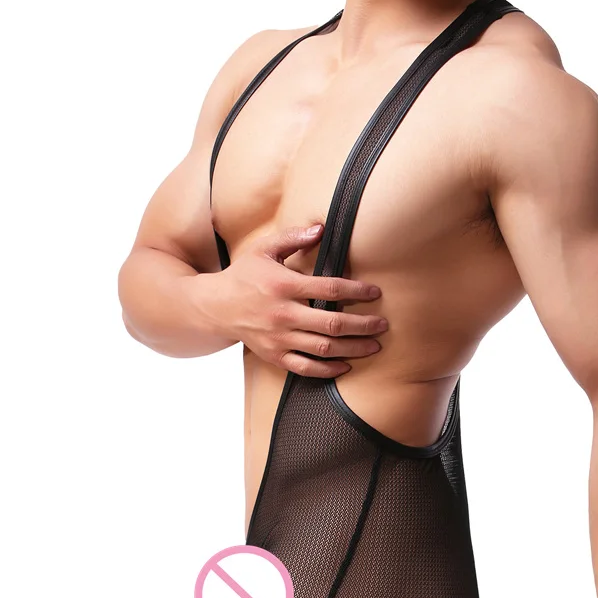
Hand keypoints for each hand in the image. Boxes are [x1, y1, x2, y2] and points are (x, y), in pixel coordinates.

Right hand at [191, 223, 387, 377]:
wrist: (214, 307)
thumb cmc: (244, 275)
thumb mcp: (264, 249)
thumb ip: (293, 237)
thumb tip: (322, 227)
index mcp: (284, 286)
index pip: (329, 289)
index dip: (356, 292)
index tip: (375, 293)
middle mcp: (283, 314)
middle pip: (333, 324)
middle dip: (363, 325)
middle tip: (383, 325)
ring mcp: (279, 338)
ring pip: (324, 348)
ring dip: (354, 348)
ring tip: (374, 346)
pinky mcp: (274, 356)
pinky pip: (306, 368)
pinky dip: (328, 369)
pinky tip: (346, 364)